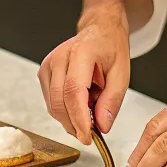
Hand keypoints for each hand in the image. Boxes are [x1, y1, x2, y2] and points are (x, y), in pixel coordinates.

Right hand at [38, 11, 130, 144]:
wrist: (99, 30)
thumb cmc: (110, 48)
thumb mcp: (122, 74)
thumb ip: (112, 101)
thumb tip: (102, 126)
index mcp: (81, 53)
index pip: (73, 91)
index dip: (79, 119)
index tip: (88, 137)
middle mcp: (59, 57)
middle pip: (59, 102)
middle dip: (74, 125)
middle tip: (92, 133)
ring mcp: (48, 64)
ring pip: (53, 105)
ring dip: (70, 118)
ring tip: (91, 108)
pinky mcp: (44, 72)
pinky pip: (51, 101)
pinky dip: (65, 110)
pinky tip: (80, 102)